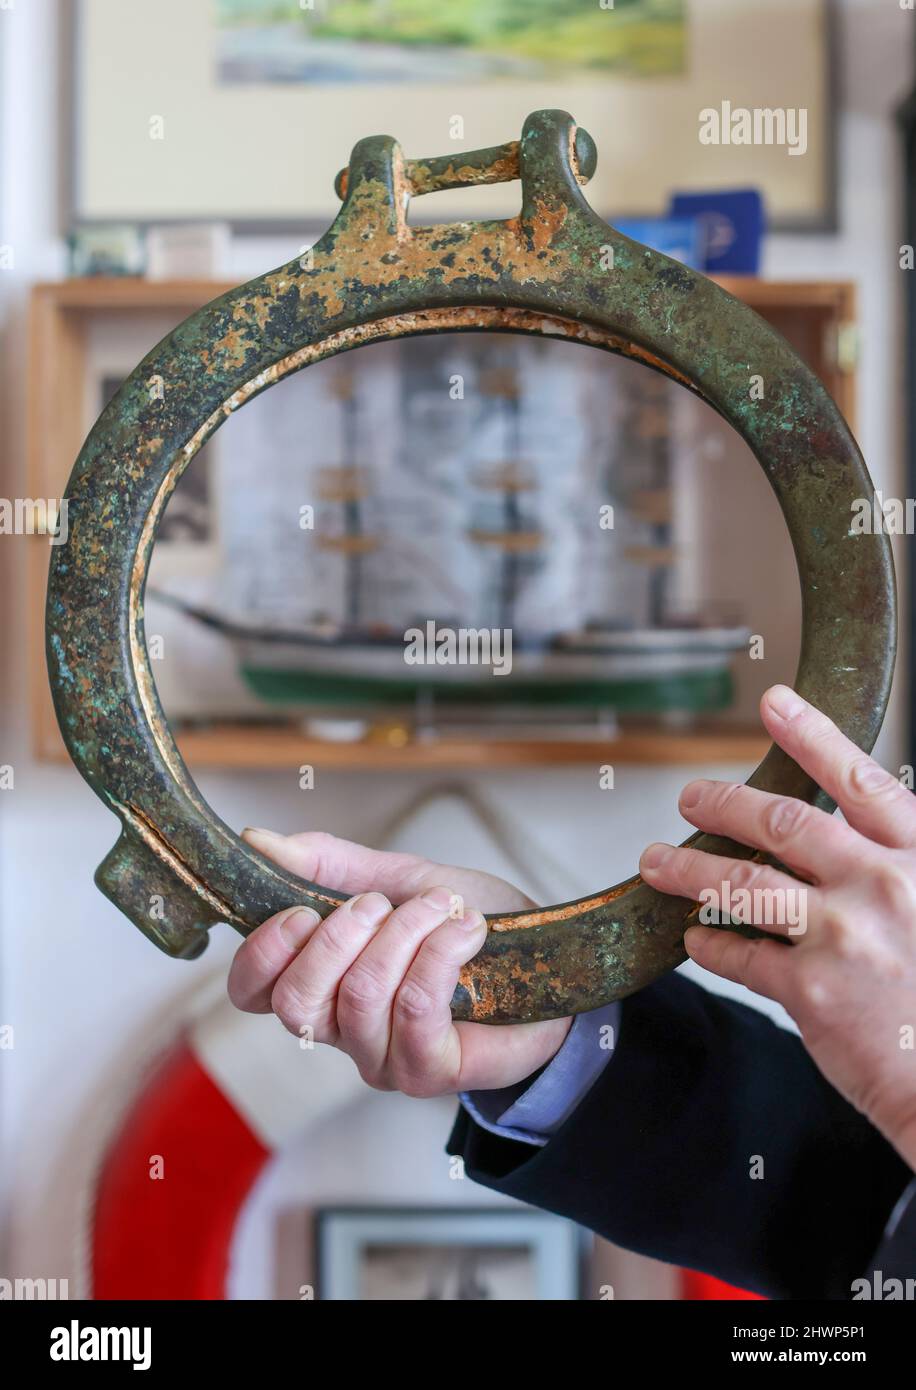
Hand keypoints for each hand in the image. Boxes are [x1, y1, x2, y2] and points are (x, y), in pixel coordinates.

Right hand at [228, 830, 570, 1095]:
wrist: (552, 964)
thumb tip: (259, 840)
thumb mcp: (402, 878)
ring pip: (360, 997)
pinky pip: (413, 1011)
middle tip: (382, 904)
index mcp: (322, 984)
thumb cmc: (472, 924)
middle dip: (337, 938)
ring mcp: (384, 1058)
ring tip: (444, 907)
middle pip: (297, 1001)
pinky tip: (469, 930)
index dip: (263, 952)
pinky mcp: (430, 1070)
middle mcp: (343, 1031)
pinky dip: (439, 954)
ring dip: (405, 935)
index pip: (252, 992)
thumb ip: (331, 865)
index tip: (301, 911)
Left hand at [639, 683, 915, 1171]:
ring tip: (657, 861)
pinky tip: (694, 938)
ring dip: (690, 867)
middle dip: (726, 802)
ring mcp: (845, 938)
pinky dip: (709, 942)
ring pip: (744, 883)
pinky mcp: (813, 993)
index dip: (813, 735)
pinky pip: (740, 955)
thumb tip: (841, 838)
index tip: (773, 703)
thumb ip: (895, 866)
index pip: (859, 780)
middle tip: (690, 794)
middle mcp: (882, 887)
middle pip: (784, 823)